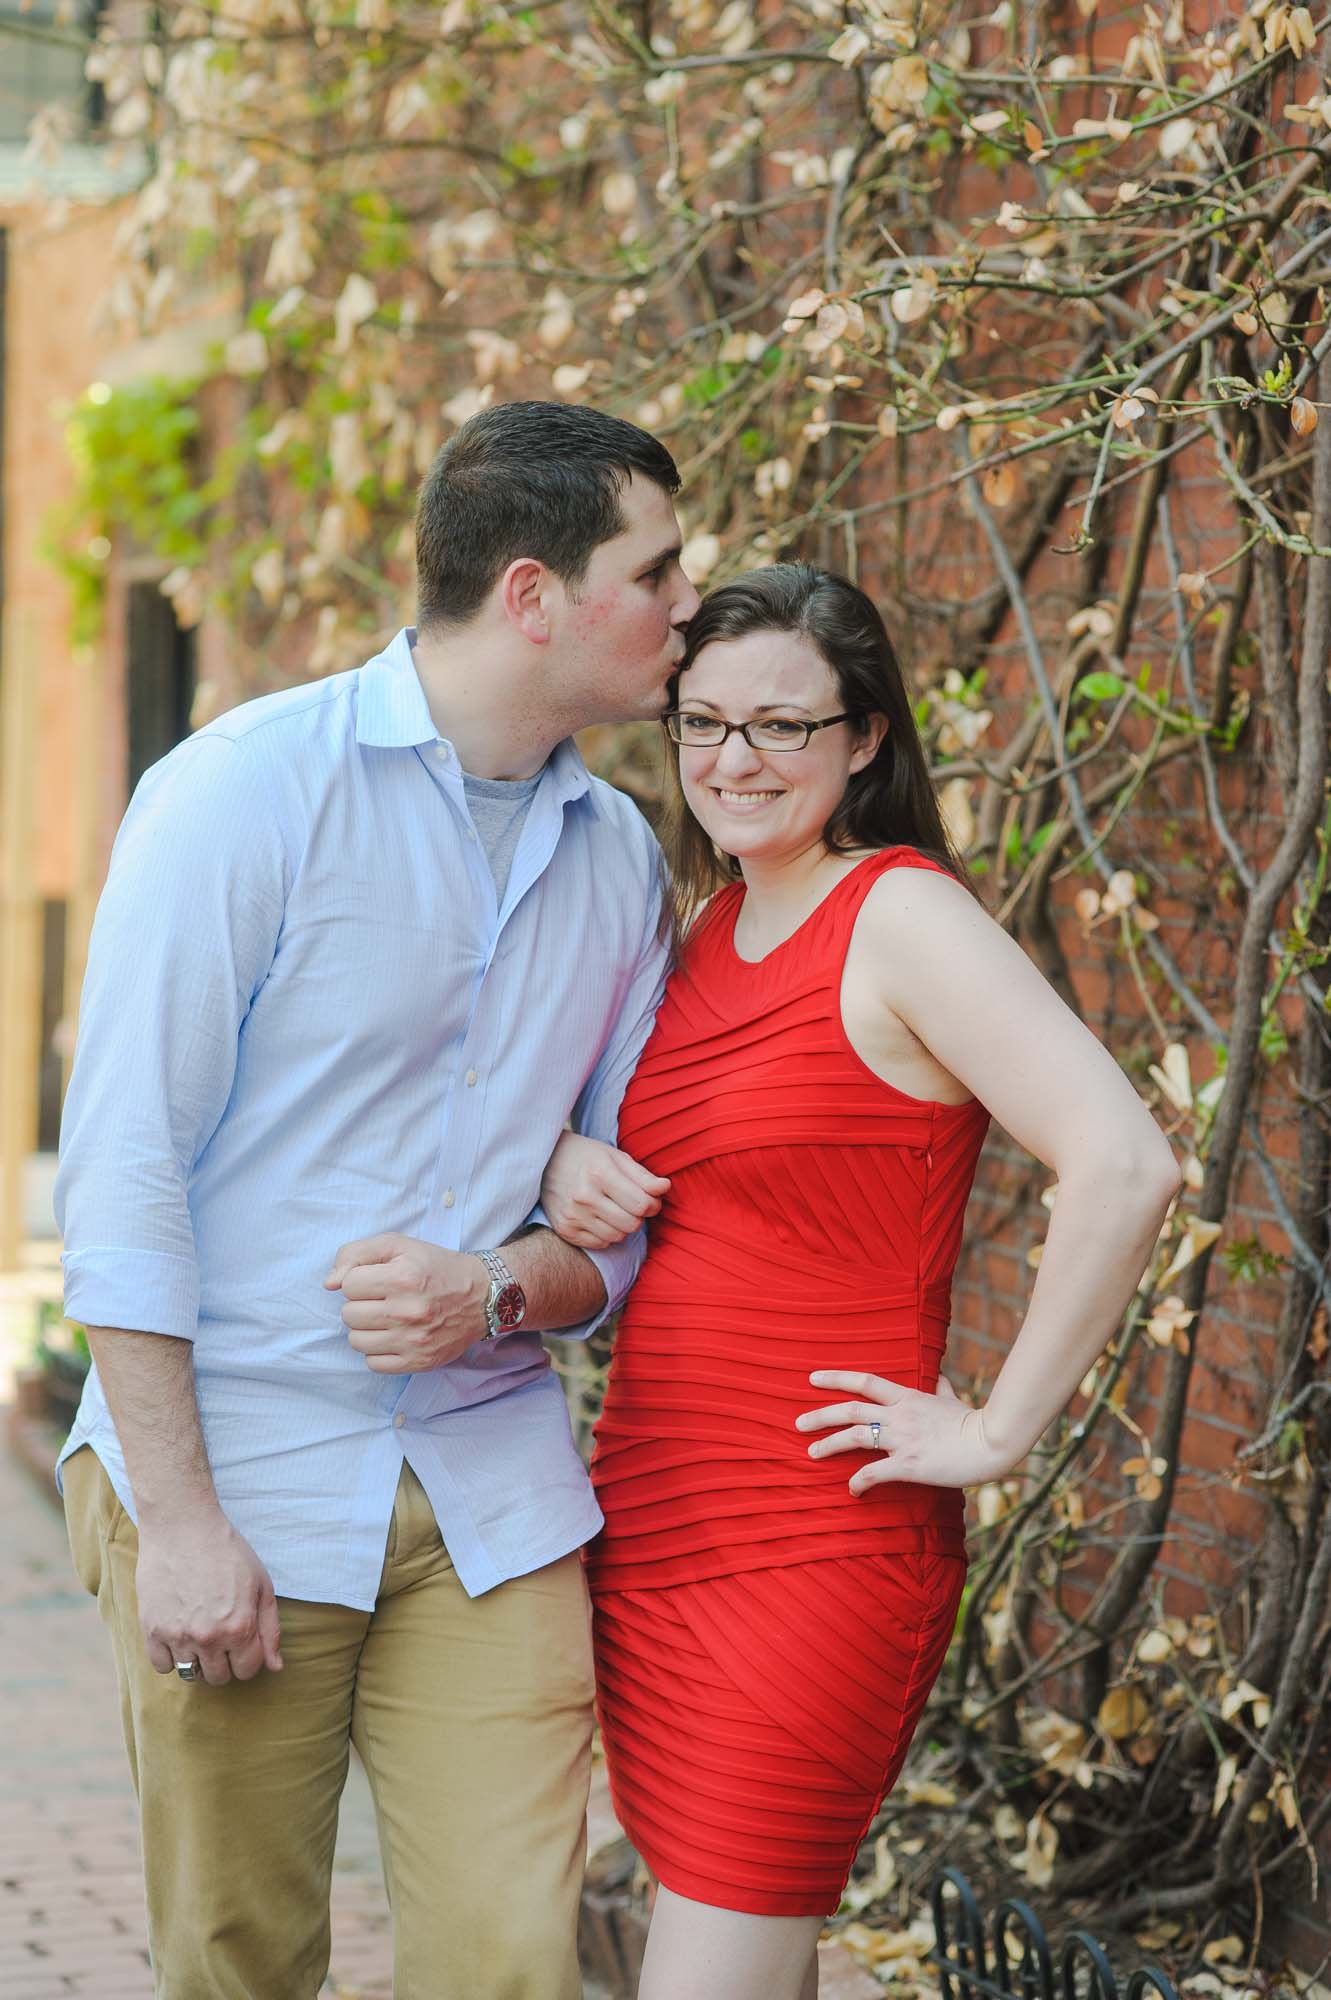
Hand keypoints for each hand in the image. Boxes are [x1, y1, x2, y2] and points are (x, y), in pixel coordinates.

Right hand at [136, 1509, 282, 1685]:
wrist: (182, 1527)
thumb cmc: (227, 1551)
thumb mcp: (261, 1584)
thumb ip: (270, 1629)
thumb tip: (275, 1667)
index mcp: (240, 1627)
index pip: (248, 1670)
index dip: (249, 1658)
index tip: (242, 1642)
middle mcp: (210, 1637)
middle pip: (220, 1677)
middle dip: (225, 1661)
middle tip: (221, 1636)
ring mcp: (178, 1635)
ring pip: (191, 1675)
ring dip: (199, 1661)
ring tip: (200, 1635)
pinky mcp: (152, 1630)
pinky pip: (162, 1666)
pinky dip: (170, 1657)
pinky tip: (178, 1635)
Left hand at [325, 1233, 489, 1370]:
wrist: (482, 1297)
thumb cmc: (435, 1268)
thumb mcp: (399, 1245)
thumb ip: (356, 1254)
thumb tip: (329, 1284)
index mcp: (403, 1277)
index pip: (348, 1284)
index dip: (361, 1279)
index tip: (380, 1279)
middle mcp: (408, 1311)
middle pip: (348, 1314)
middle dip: (361, 1304)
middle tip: (384, 1299)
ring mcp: (413, 1341)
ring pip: (356, 1340)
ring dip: (366, 1328)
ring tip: (387, 1318)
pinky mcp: (419, 1362)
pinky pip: (373, 1363)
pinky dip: (378, 1351)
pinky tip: (394, 1337)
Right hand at [539, 1131, 669, 1248]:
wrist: (546, 1162)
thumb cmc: (587, 1157)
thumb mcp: (617, 1157)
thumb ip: (643, 1176)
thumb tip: (665, 1188)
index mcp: (600, 1174)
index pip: (642, 1205)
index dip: (654, 1204)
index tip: (650, 1199)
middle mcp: (584, 1197)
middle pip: (632, 1224)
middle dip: (638, 1216)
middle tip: (632, 1204)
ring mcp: (573, 1216)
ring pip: (618, 1237)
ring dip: (623, 1226)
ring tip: (614, 1209)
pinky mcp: (565, 1230)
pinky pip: (600, 1244)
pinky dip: (606, 1234)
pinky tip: (600, 1217)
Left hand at [796, 1371, 1009, 1493]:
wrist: (991, 1442)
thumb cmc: (973, 1422)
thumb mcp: (953, 1399)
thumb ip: (940, 1387)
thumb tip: (939, 1376)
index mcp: (907, 1397)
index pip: (864, 1381)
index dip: (836, 1378)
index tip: (812, 1379)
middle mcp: (899, 1415)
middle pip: (850, 1409)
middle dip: (820, 1415)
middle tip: (797, 1422)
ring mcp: (903, 1439)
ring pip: (855, 1437)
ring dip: (829, 1445)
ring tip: (810, 1453)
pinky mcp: (909, 1464)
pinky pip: (874, 1473)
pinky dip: (858, 1482)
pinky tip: (851, 1490)